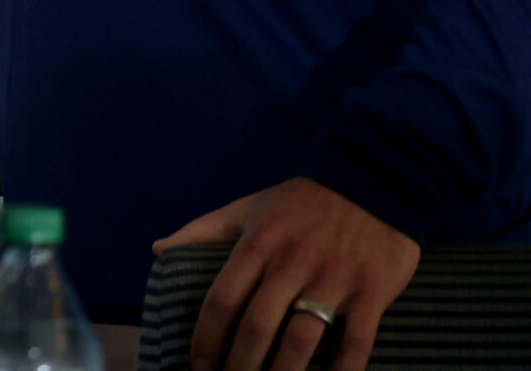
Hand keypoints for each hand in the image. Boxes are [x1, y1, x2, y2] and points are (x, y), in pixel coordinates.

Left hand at [153, 177, 418, 370]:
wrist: (373, 178)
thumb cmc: (301, 202)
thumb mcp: (248, 207)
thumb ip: (203, 230)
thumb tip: (157, 250)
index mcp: (258, 243)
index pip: (222, 300)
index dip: (206, 339)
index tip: (199, 366)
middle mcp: (292, 262)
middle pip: (257, 327)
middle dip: (239, 366)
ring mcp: (333, 278)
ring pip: (301, 341)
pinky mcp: (371, 291)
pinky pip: (356, 343)